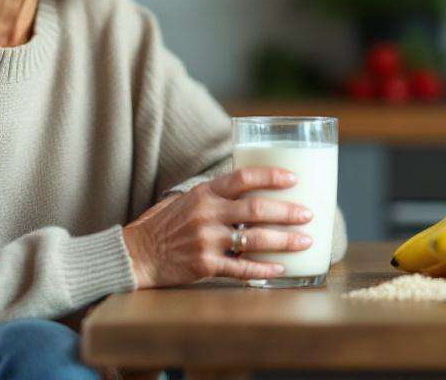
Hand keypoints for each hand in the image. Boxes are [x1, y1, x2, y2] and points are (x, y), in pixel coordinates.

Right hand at [121, 167, 314, 288]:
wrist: (137, 254)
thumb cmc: (163, 225)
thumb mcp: (185, 199)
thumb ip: (214, 194)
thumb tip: (247, 188)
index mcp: (204, 192)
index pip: (243, 177)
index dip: (271, 176)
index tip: (293, 179)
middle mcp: (207, 213)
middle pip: (256, 209)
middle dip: (287, 212)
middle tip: (309, 214)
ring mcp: (206, 240)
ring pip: (255, 239)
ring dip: (284, 240)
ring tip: (305, 241)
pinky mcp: (205, 265)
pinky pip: (242, 267)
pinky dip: (264, 269)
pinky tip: (281, 270)